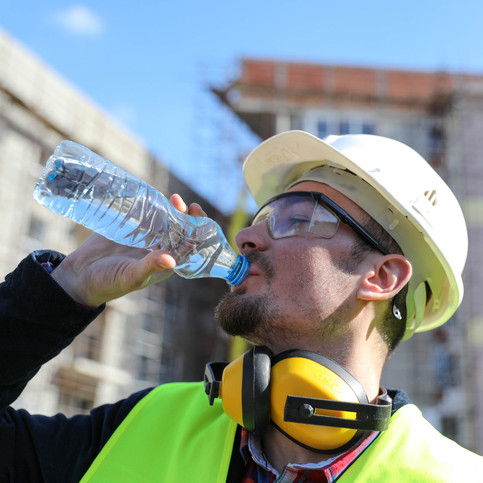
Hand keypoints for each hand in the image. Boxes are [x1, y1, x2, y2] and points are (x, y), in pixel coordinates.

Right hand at [52, 194, 206, 306]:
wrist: (80, 276)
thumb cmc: (108, 283)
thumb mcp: (131, 277)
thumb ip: (150, 267)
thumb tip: (172, 260)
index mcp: (166, 263)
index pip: (189, 246)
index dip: (197, 233)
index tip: (197, 220)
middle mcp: (159, 249)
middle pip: (180, 230)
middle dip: (186, 217)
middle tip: (183, 203)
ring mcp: (146, 237)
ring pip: (165, 220)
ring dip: (172, 209)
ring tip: (173, 198)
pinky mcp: (131, 228)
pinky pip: (147, 215)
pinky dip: (153, 206)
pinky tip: (155, 197)